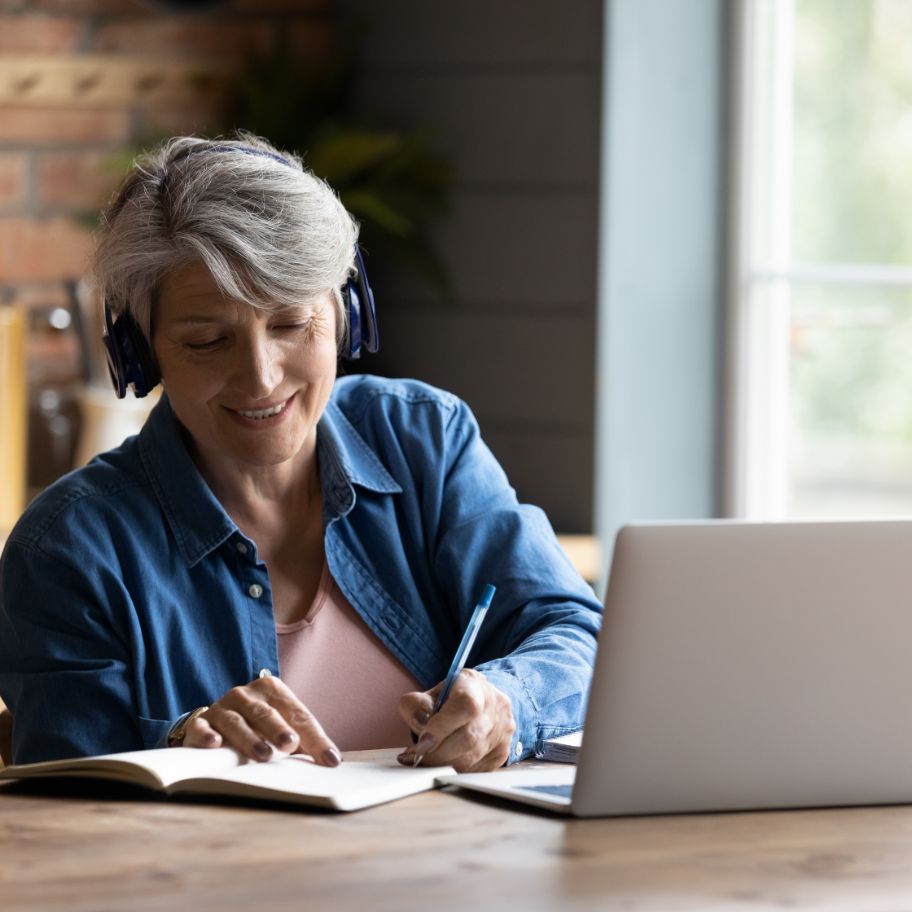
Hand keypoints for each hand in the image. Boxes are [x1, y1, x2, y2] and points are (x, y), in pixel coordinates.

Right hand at [181, 675, 341, 765]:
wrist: (213, 723)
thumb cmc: (257, 727)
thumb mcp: (283, 728)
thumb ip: (306, 741)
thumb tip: (333, 762)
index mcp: (272, 690)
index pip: (298, 714)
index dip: (316, 738)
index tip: (329, 760)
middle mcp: (246, 694)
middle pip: (266, 714)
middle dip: (279, 729)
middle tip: (290, 744)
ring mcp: (221, 706)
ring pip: (236, 721)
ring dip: (250, 738)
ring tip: (263, 754)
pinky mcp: (200, 722)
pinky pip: (201, 727)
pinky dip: (207, 735)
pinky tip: (215, 744)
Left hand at [396, 668, 515, 771]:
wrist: (482, 701)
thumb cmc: (453, 697)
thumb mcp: (431, 692)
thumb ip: (417, 705)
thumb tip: (418, 723)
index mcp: (475, 686)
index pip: (465, 706)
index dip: (442, 727)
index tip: (422, 741)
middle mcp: (495, 708)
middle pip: (468, 738)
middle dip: (436, 753)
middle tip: (415, 756)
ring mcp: (502, 732)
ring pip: (471, 759)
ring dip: (442, 765)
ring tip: (424, 762)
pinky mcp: (501, 753)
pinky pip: (474, 771)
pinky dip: (454, 771)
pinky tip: (442, 765)